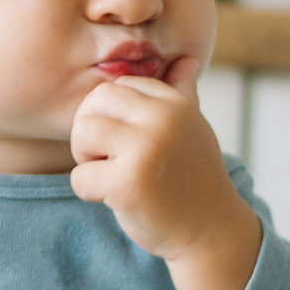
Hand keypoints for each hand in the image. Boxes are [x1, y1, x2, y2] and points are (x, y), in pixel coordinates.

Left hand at [70, 56, 231, 258]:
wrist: (210, 231)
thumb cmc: (194, 177)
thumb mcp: (193, 128)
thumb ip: (183, 93)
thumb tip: (185, 59)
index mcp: (175, 103)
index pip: (116, 87)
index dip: (110, 115)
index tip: (125, 141)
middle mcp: (162, 119)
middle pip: (93, 103)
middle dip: (90, 131)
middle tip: (107, 158)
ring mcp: (146, 149)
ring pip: (82, 133)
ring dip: (85, 158)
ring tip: (110, 174)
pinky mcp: (128, 183)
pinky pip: (80, 177)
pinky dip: (88, 192)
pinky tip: (114, 198)